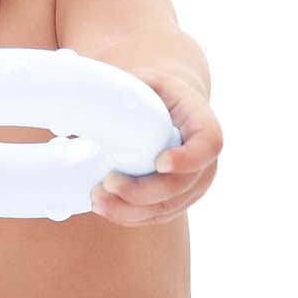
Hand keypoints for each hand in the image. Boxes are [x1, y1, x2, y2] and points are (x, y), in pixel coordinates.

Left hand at [90, 68, 221, 225]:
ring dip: (129, 209)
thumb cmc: (154, 94)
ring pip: (166, 208)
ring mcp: (192, 186)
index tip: (160, 162)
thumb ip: (127, 91)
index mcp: (203, 125)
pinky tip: (104, 207)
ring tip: (97, 198)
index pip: (208, 145)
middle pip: (181, 186)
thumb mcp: (146, 81)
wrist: (165, 111)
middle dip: (142, 192)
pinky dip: (128, 216)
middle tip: (108, 183)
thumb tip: (89, 106)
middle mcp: (205, 161)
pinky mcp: (175, 202)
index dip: (187, 159)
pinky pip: (155, 216)